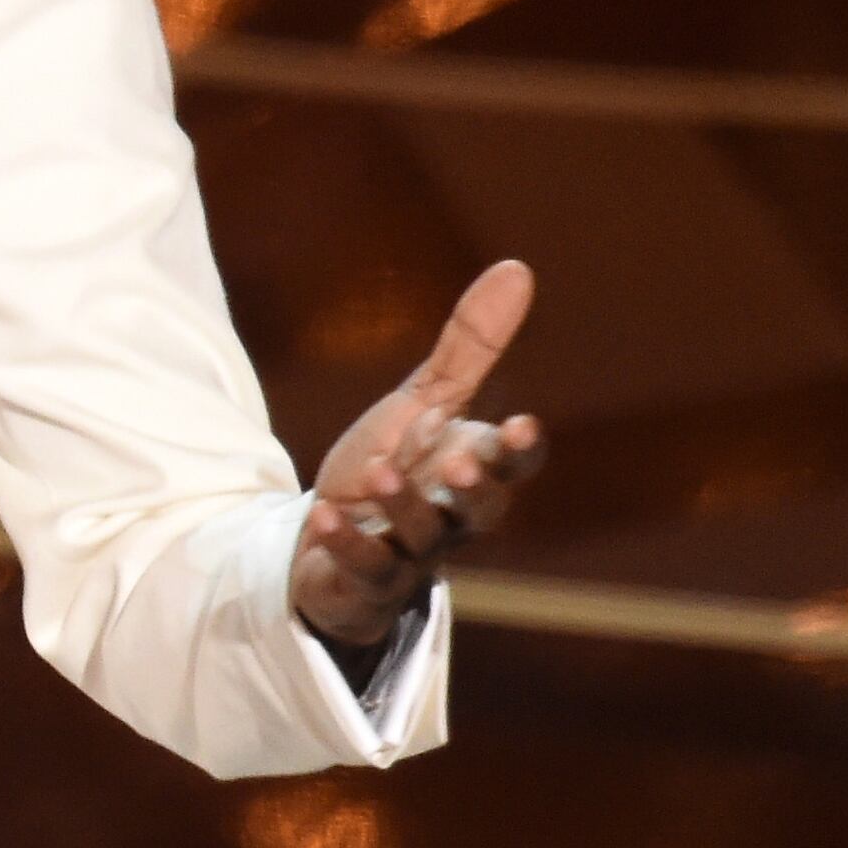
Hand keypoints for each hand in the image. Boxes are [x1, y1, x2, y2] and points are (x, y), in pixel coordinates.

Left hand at [292, 258, 548, 644]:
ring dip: (402, 508)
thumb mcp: (425, 399)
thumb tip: (517, 268)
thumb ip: (469, 345)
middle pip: (480, 513)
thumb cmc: (394, 461)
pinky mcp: (366, 580)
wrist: (334, 533)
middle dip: (473, 490)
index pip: (512, 465)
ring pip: (420, 540)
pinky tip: (324, 516)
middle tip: (459, 464)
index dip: (520, 449)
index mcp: (471, 469)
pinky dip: (346, 543)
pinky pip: (364, 568)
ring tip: (377, 474)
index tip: (523, 425)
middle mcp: (450, 516)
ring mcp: (411, 554)